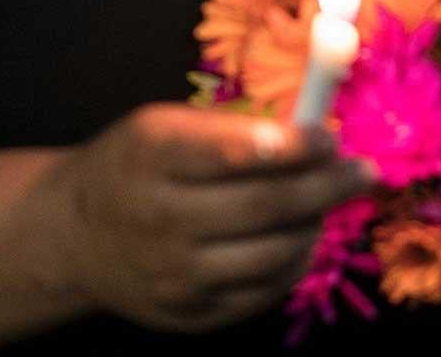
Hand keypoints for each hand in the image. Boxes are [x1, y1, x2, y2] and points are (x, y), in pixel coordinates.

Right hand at [52, 104, 374, 333]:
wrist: (75, 236)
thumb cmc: (135, 165)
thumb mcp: (163, 125)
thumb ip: (230, 129)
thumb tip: (312, 132)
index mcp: (154, 156)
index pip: (237, 153)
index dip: (294, 146)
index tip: (331, 136)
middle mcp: (160, 218)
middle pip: (265, 206)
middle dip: (326, 186)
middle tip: (365, 172)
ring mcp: (174, 275)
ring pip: (273, 255)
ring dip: (315, 226)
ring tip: (327, 204)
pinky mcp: (188, 315)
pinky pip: (262, 292)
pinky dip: (293, 264)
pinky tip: (299, 237)